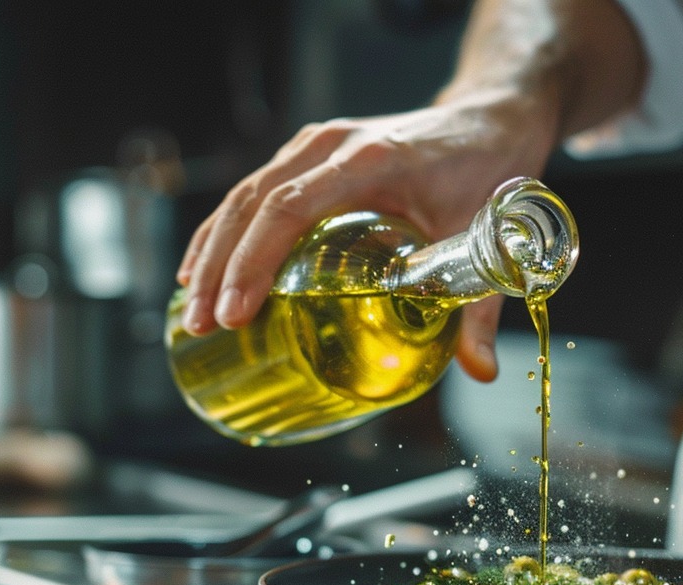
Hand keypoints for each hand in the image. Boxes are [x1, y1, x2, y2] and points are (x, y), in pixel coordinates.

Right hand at [177, 93, 556, 382]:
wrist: (490, 117)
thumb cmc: (486, 170)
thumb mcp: (487, 236)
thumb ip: (482, 305)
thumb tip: (479, 370)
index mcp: (371, 159)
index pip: (293, 207)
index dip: (256, 259)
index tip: (237, 310)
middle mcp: (333, 146)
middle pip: (254, 203)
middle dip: (220, 268)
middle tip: (202, 326)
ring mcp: (315, 147)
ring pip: (245, 196)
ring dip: (212, 253)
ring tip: (192, 313)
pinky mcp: (309, 156)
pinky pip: (254, 193)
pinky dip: (225, 233)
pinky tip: (203, 273)